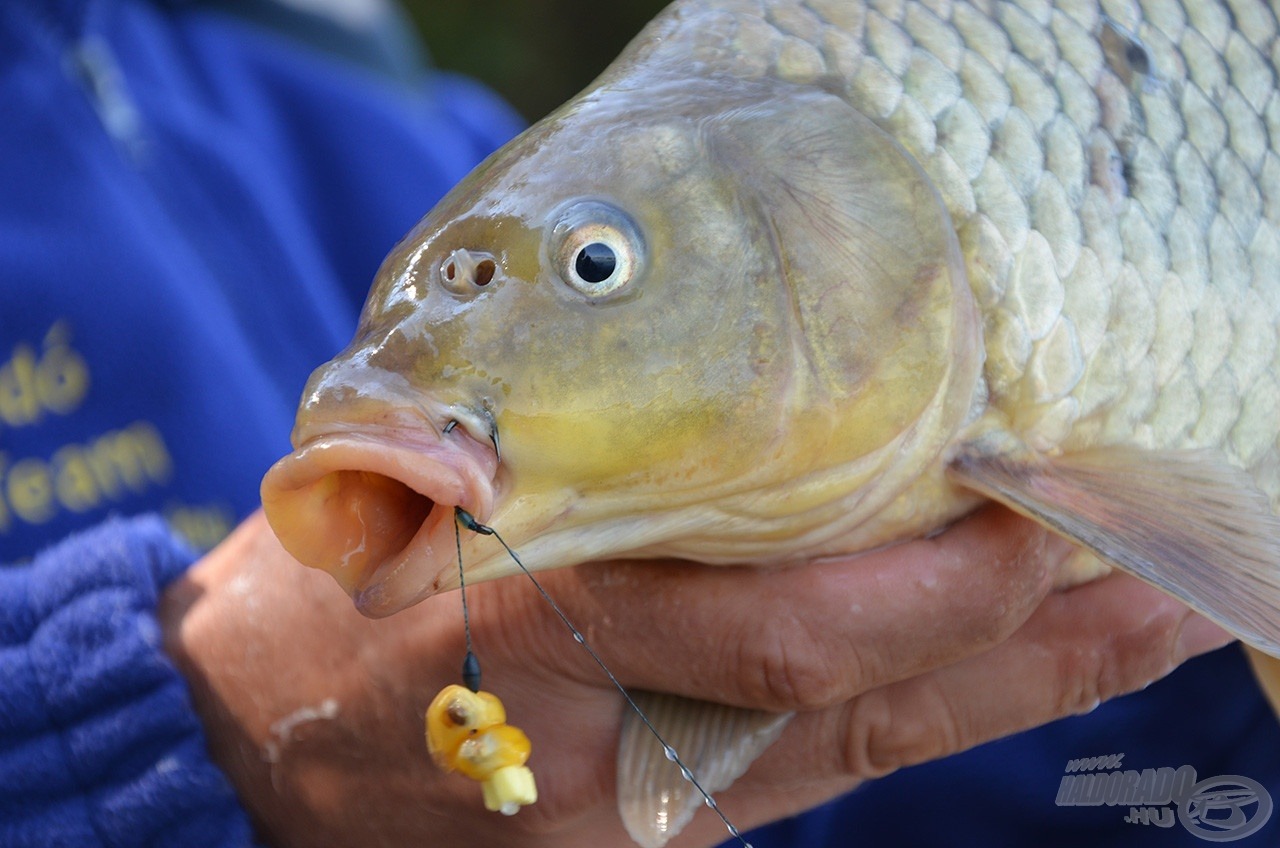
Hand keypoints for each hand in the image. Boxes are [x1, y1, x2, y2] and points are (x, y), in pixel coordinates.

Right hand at [159, 507, 1232, 846]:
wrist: (263, 739)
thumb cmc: (341, 595)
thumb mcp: (418, 508)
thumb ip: (569, 474)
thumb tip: (741, 406)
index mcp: (536, 632)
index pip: (770, 629)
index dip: (921, 587)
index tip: (1031, 503)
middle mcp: (612, 732)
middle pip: (847, 697)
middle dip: (1014, 641)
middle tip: (1145, 561)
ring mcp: (640, 797)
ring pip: (858, 742)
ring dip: (1010, 682)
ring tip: (1137, 618)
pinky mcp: (655, 826)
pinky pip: (816, 760)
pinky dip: (929, 705)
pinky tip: (1020, 665)